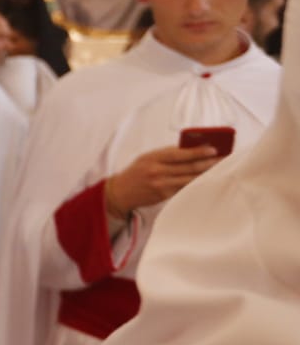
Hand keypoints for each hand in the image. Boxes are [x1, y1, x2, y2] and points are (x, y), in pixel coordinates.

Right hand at [103, 144, 223, 218]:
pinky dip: (197, 183)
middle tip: (224, 159)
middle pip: (189, 167)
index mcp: (153, 157)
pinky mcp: (164, 195)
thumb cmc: (137, 171)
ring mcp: (161, 184)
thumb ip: (167, 154)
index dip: (198, 151)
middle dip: (209, 162)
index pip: (180, 153)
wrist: (121, 192)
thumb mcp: (148, 157)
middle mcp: (157, 171)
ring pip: (190, 178)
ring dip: (207, 174)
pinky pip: (184, 188)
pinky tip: (207, 180)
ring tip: (220, 169)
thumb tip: (192, 149)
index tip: (213, 149)